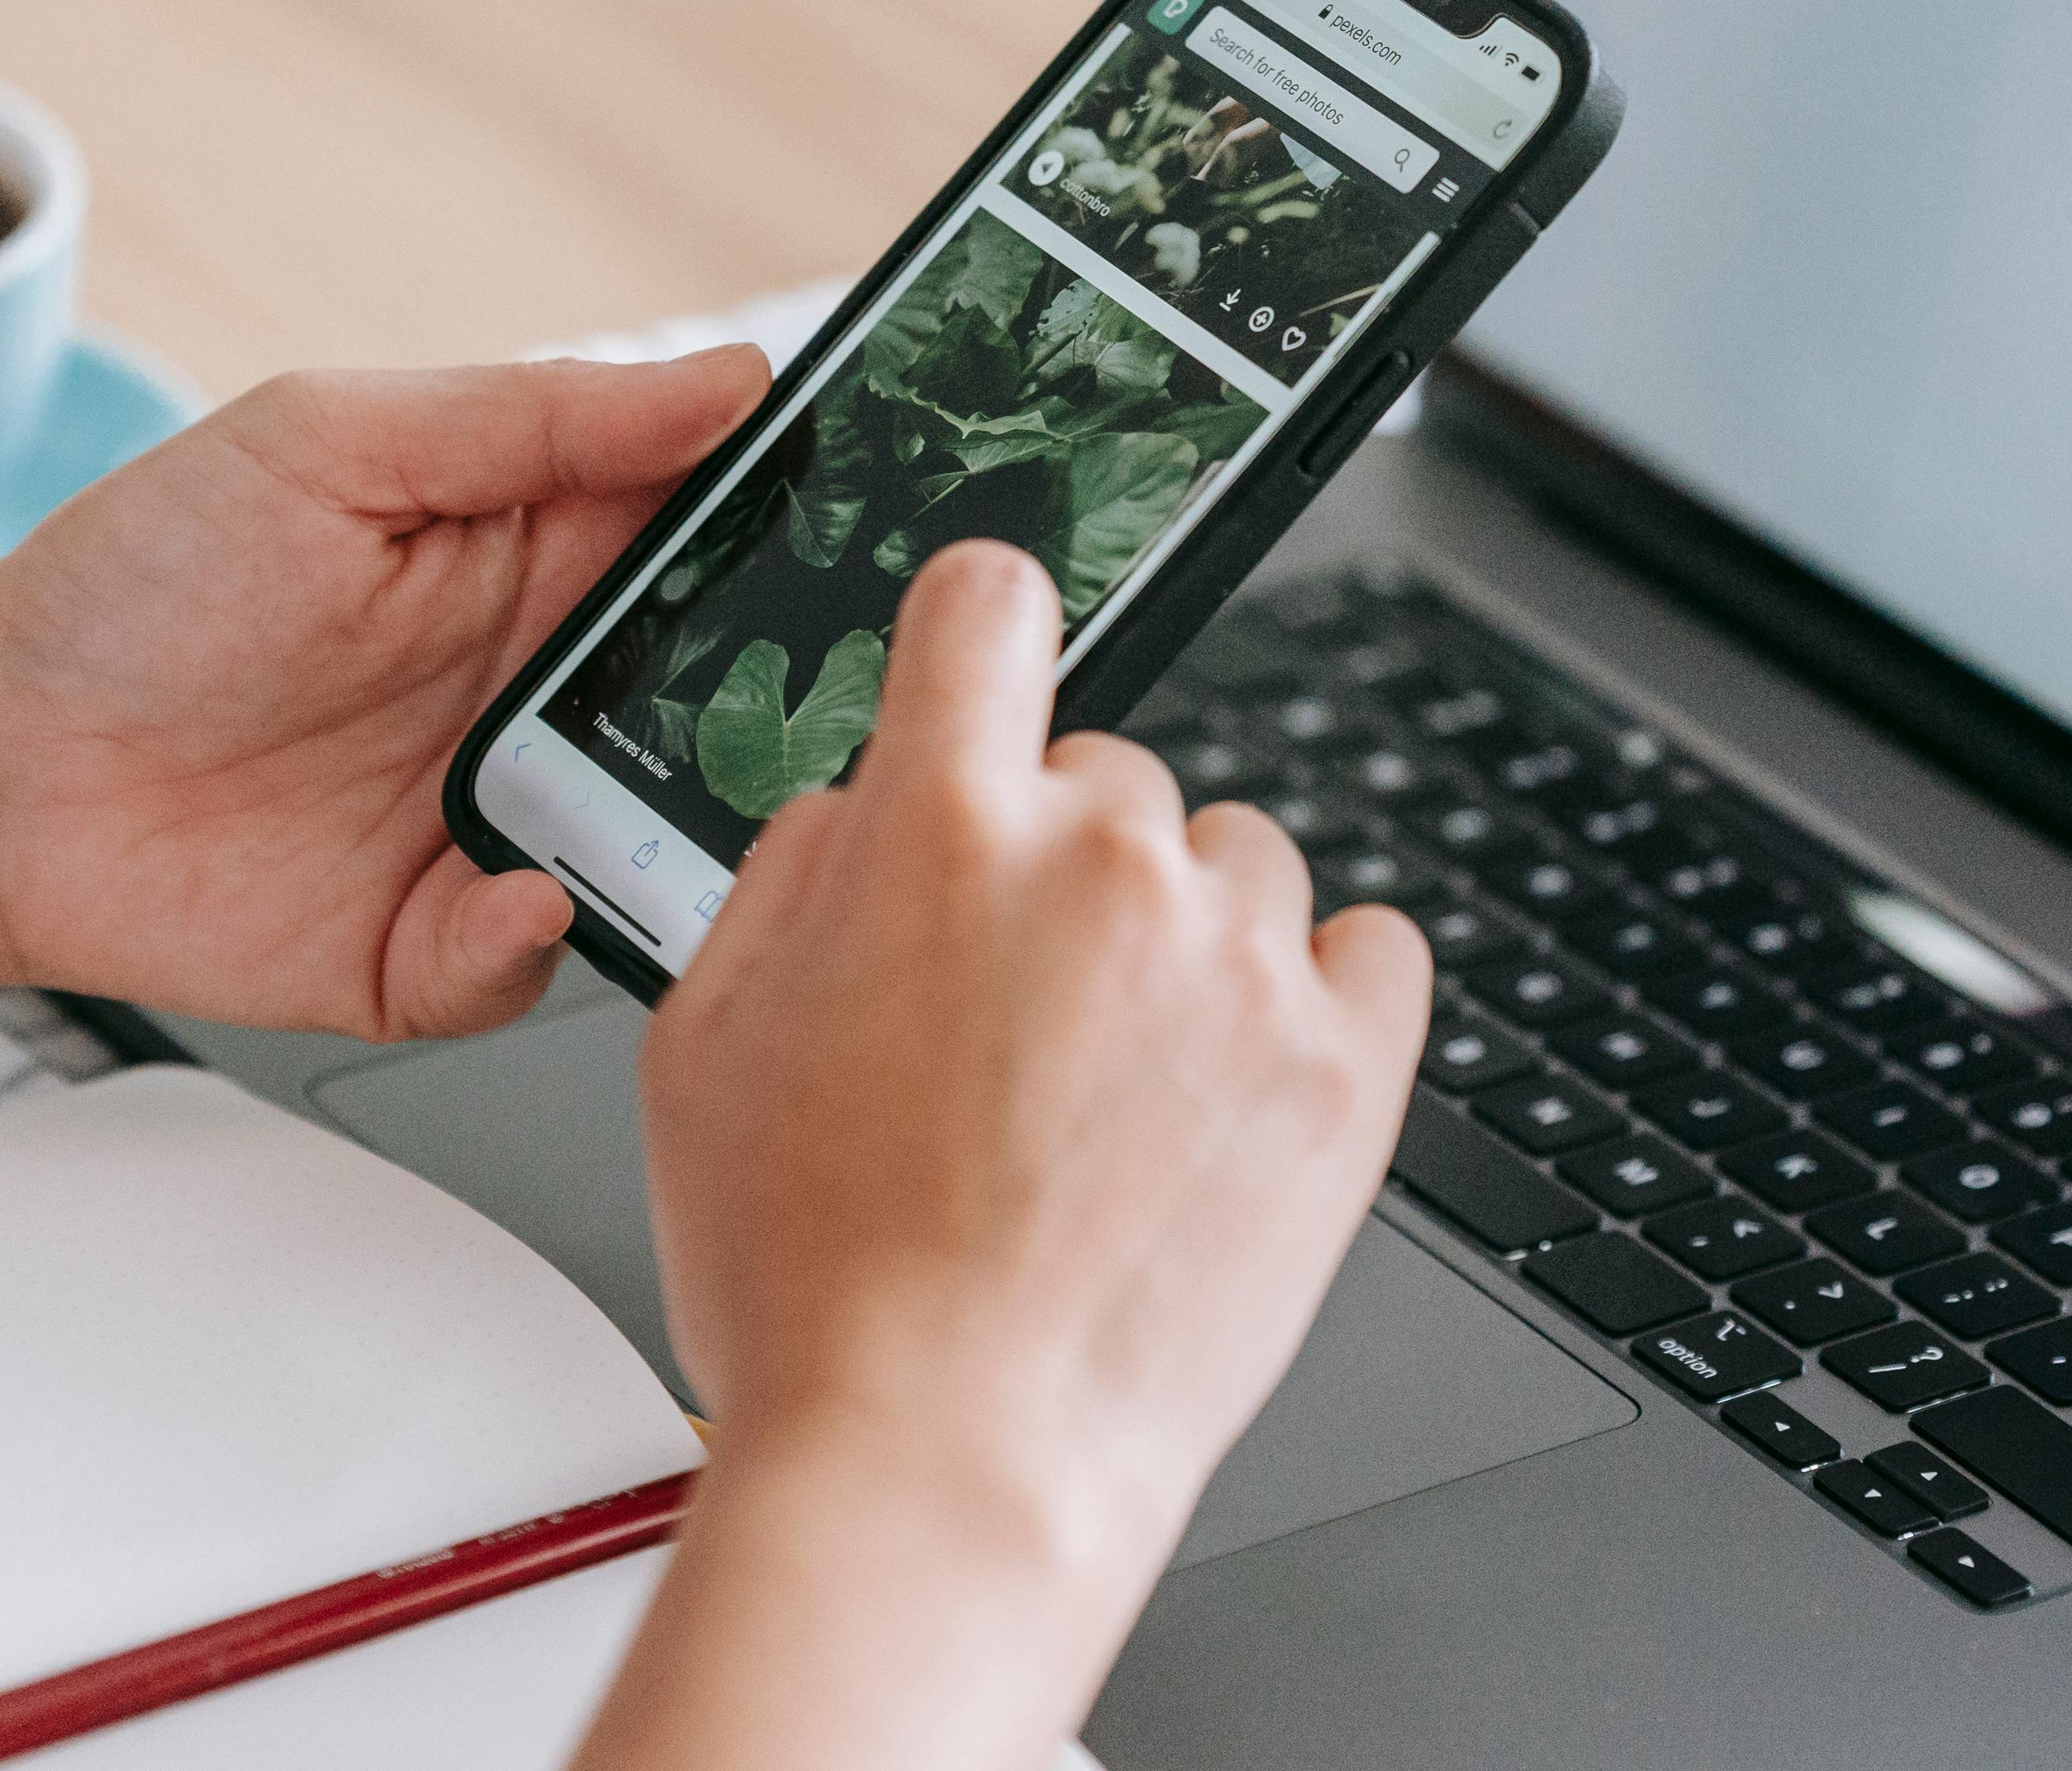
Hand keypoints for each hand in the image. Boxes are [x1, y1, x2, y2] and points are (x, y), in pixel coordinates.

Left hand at [0, 350, 767, 1040]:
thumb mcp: (333, 442)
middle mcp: (546, 691)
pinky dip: (533, 942)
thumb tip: (734, 376)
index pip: (722, 534)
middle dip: (784, 709)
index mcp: (544, 551)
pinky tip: (506, 897)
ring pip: (661, 847)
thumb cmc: (140, 578)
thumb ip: (538, 417)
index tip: (893, 527)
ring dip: (686, 839)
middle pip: (725, 704)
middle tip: (826, 703)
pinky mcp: (431, 945)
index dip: (811, 530)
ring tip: (672, 818)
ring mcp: (499, 822)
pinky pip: (533, 963)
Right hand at [573, 542, 1430, 1770]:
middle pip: (1110, 771)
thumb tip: (868, 798)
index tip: (993, 677)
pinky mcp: (1348, 1061)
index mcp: (938, 825)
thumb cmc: (814, 1285)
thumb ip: (794, 869)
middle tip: (1013, 1024)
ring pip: (1235, 864)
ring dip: (1186, 943)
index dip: (983, 638)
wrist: (945, 1466)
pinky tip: (1234, 1089)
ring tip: (1113, 1097)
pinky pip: (1370, 946)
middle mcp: (1105, 859)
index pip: (991, 604)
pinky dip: (1317, 1001)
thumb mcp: (702, 1042)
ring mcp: (1240, 957)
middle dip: (1063, 867)